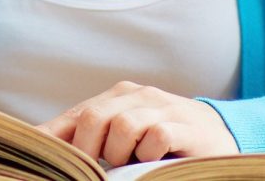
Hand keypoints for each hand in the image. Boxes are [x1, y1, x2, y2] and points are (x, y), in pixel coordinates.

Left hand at [35, 81, 241, 167]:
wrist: (219, 137)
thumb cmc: (164, 141)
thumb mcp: (125, 138)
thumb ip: (92, 139)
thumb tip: (48, 152)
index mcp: (118, 96)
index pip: (76, 114)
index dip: (54, 138)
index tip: (45, 160)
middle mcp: (139, 95)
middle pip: (94, 118)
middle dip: (89, 150)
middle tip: (99, 168)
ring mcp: (164, 107)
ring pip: (123, 125)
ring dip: (120, 153)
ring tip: (132, 163)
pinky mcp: (186, 125)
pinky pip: (156, 136)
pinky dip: (149, 153)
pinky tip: (154, 160)